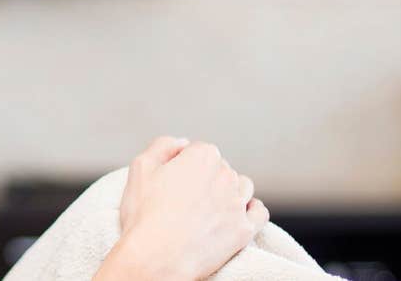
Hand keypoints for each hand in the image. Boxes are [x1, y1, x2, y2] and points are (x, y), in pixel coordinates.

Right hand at [96, 137, 268, 280]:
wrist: (156, 257)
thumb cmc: (145, 214)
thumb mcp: (141, 167)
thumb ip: (163, 145)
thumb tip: (182, 143)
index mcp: (203, 156)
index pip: (198, 151)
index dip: (183, 166)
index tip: (171, 182)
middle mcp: (226, 175)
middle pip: (221, 168)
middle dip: (206, 179)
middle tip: (185, 199)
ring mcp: (237, 203)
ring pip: (243, 187)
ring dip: (230, 192)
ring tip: (210, 208)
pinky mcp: (244, 229)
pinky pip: (259, 213)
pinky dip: (251, 210)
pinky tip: (239, 214)